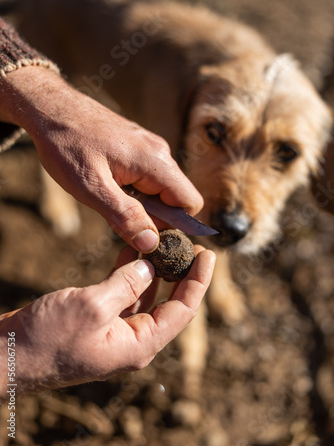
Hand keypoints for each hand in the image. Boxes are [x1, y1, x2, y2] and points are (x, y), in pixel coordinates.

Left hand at [0, 66, 203, 250]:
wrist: (50, 108)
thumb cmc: (66, 144)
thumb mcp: (91, 187)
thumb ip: (124, 216)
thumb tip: (152, 243)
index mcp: (155, 161)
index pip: (190, 202)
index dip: (174, 224)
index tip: (144, 231)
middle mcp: (159, 152)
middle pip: (176, 197)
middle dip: (154, 215)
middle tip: (117, 214)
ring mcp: (149, 147)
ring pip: (161, 188)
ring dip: (141, 202)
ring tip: (107, 194)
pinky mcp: (138, 147)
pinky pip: (148, 177)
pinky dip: (133, 189)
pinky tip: (107, 182)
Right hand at [0, 246, 215, 395]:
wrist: (9, 355)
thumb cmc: (48, 338)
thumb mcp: (93, 306)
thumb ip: (126, 284)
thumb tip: (150, 267)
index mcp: (140, 345)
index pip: (183, 311)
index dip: (198, 282)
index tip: (208, 255)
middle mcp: (133, 341)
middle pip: (168, 304)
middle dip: (180, 274)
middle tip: (189, 245)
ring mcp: (116, 333)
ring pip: (145, 297)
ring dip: (154, 271)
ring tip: (163, 243)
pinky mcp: (99, 324)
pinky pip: (124, 296)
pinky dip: (130, 274)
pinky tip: (133, 253)